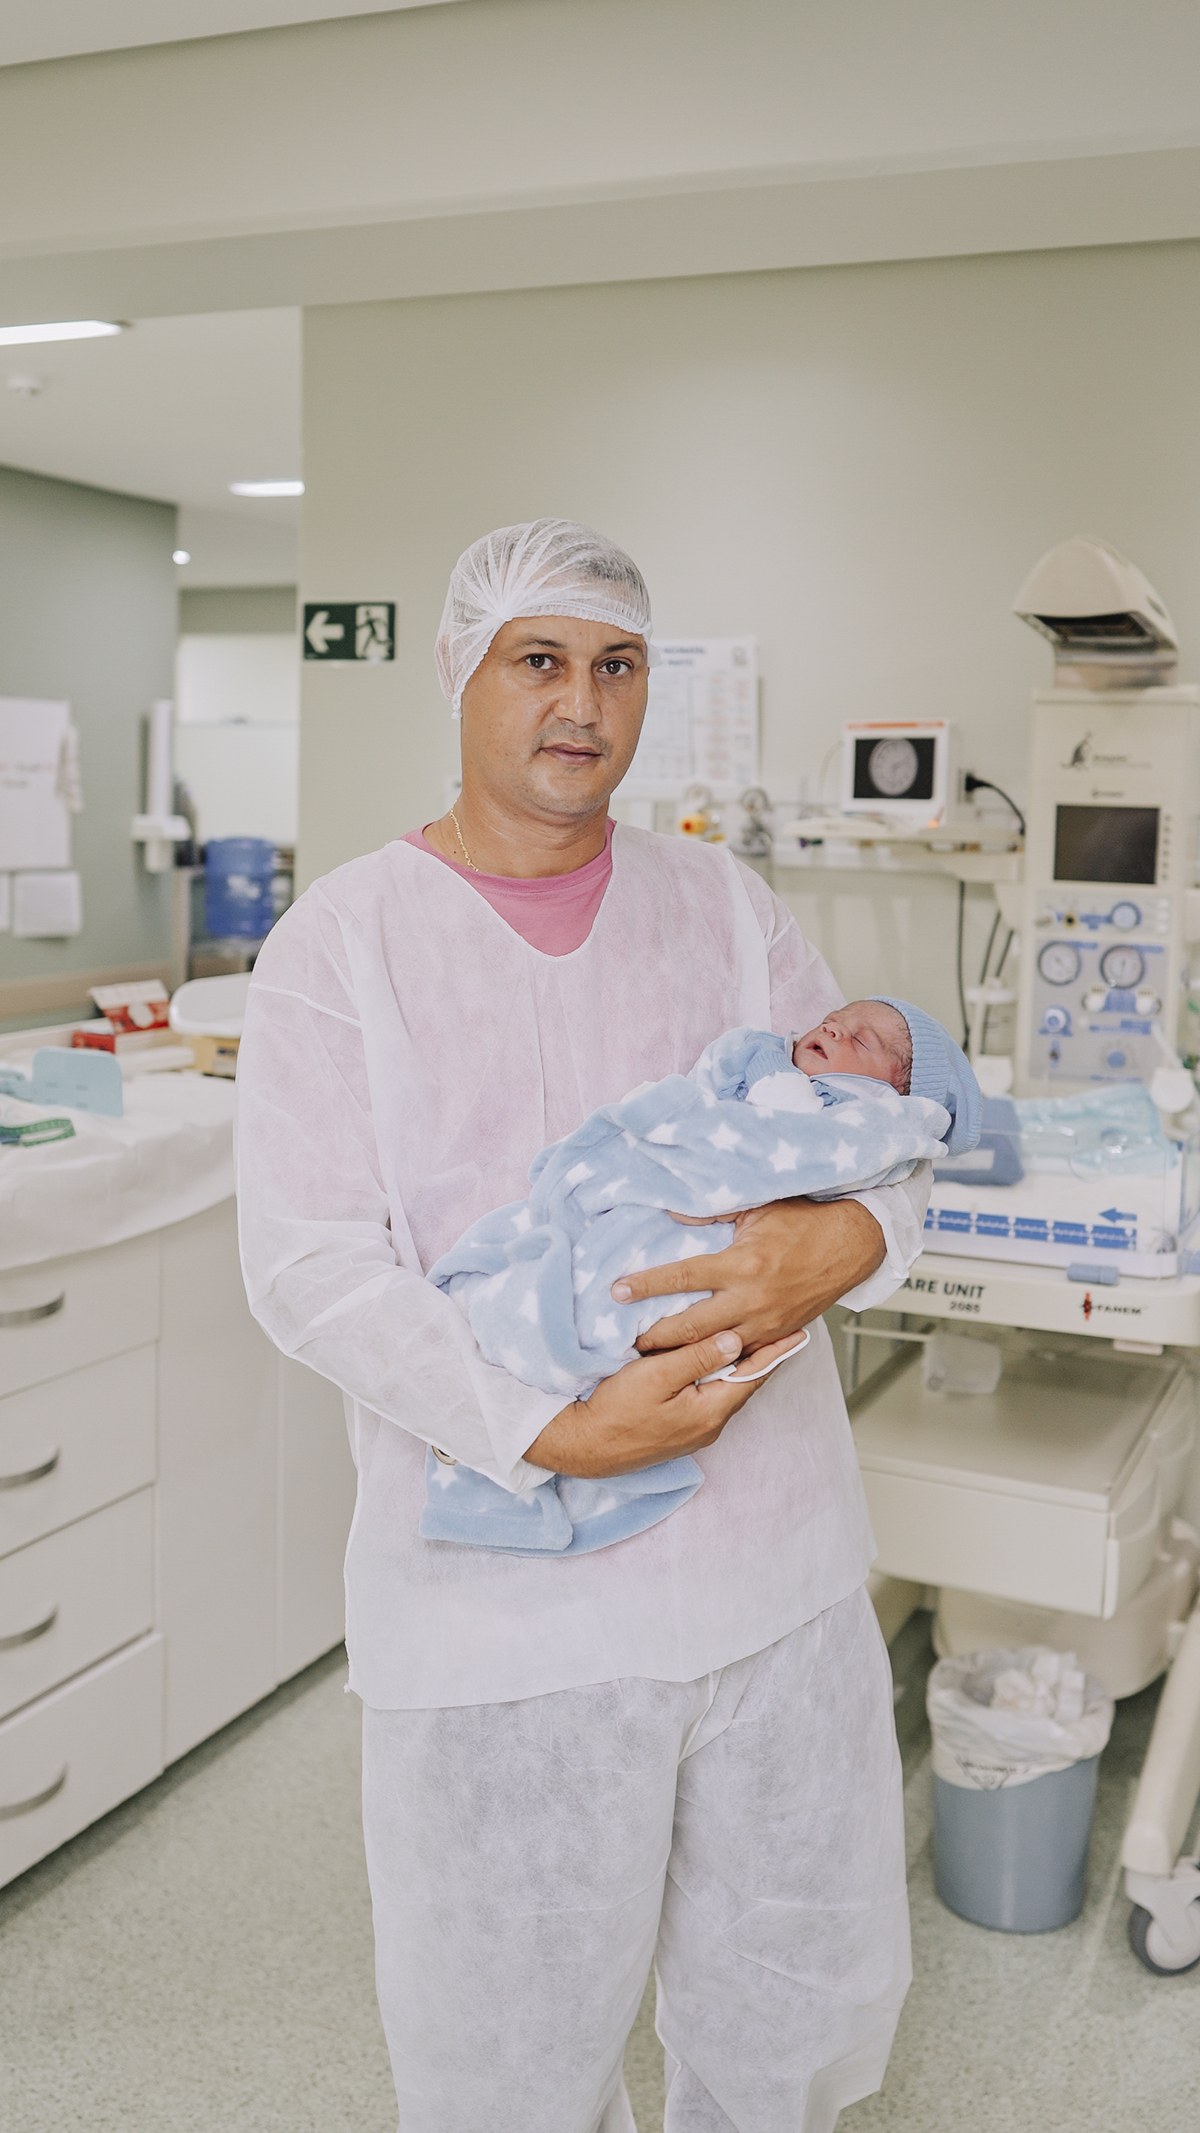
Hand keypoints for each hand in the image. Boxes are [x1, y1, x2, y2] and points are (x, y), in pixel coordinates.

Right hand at [524, 1331, 765, 1479]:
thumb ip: (697, 1357)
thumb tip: (736, 1340)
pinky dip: (719, 1376)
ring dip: (741, 1366)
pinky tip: (718, 1362)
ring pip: (725, 1390)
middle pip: (743, 1383)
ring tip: (760, 1340)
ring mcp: (694, 1431)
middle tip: (785, 1329)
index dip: (776, 1351)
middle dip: (763, 1356)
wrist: (583, 1446)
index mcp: (710, 1411)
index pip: (753, 1375)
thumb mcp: (656, 1376)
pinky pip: (709, 1396)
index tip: (799, 1331)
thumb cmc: (616, 1408)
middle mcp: (709, 1426)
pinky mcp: (679, 1430)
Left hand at [611, 1197, 884, 1357]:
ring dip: (681, 1356)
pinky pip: (741, 1356)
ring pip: (713, 1349)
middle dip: (655, 1337)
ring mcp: (765, 1323)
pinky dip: (715, 1363)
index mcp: (742, 1264)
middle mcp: (751, 1299)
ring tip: (649, 1359)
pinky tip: (692, 1366)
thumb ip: (712, 1213)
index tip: (617, 1291)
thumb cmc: (803, 1222)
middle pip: (691, 1327)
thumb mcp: (756, 1208)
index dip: (647, 1285)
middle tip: (624, 1342)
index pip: (683, 1277)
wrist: (850, 1246)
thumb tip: (671, 1213)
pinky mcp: (777, 1336)